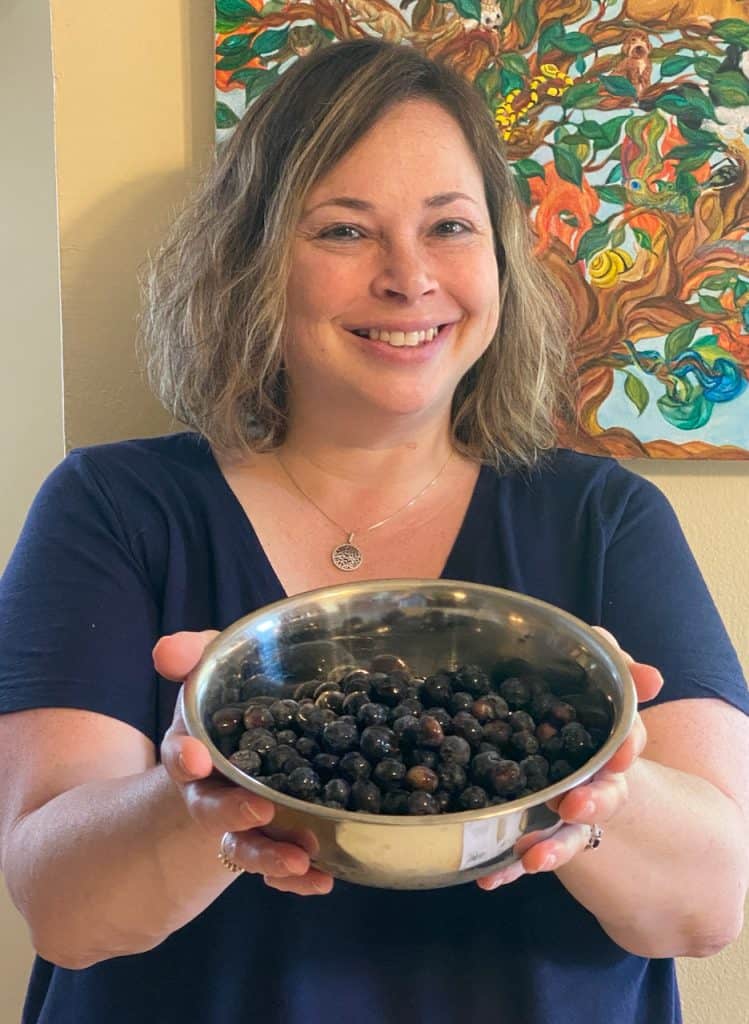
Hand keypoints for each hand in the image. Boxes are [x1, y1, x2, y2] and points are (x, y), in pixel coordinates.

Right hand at [156, 630, 333, 895]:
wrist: (236, 753)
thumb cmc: (224, 708)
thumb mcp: (211, 674)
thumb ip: (192, 655)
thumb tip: (166, 649)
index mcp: (194, 751)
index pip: (182, 756)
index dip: (185, 757)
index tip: (196, 755)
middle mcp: (212, 794)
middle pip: (213, 811)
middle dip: (231, 813)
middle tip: (259, 811)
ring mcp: (241, 824)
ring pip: (247, 847)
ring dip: (270, 856)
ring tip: (300, 858)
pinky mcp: (272, 843)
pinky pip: (280, 868)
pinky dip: (298, 878)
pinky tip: (324, 880)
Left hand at [477, 627, 662, 890]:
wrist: (564, 753)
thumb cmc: (582, 712)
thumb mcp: (596, 683)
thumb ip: (617, 670)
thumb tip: (653, 677)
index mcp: (608, 748)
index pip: (625, 745)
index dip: (626, 746)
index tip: (621, 751)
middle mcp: (592, 785)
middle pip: (601, 797)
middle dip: (592, 802)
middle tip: (576, 805)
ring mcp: (563, 814)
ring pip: (566, 836)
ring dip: (552, 848)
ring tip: (532, 858)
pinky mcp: (535, 833)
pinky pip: (522, 853)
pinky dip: (507, 868)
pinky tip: (486, 878)